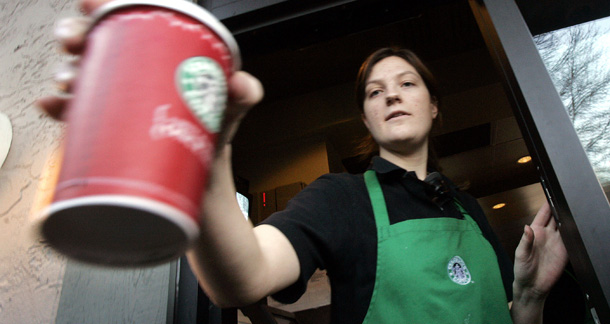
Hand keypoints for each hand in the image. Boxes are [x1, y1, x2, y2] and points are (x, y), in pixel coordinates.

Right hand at [36, 0, 262, 142]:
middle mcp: (133, 74)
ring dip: (65, 71)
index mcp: (159, 57)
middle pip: (95, 43)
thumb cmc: (211, 133)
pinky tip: (53, 106)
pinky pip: (75, 114)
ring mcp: (116, 101)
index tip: (93, 5)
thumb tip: (240, 84)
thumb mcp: (230, 108)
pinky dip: (59, 108)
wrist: (200, 179)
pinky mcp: (106, 129)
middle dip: (77, 34)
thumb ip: (244, 94)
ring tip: (70, 81)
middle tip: (76, 42)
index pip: (129, 22)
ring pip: (79, 74)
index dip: (105, 8)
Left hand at [513, 201, 567, 298]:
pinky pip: (571, 239)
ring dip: (568, 219)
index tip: (551, 195)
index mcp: (534, 232)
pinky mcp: (565, 252)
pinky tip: (576, 227)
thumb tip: (527, 228)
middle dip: (560, 208)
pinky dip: (574, 233)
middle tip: (565, 199)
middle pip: (555, 217)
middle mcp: (546, 235)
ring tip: (572, 210)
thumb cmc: (522, 270)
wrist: (532, 286)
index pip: (542, 215)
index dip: (547, 205)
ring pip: (564, 226)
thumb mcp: (520, 255)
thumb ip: (525, 241)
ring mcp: (556, 243)